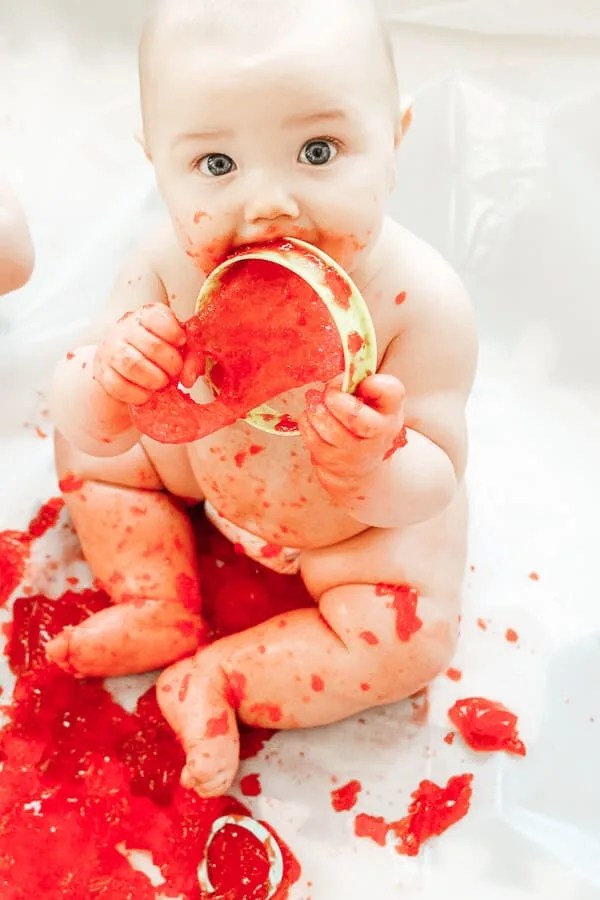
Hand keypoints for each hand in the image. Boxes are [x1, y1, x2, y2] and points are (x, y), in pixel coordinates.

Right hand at [93, 304, 185, 404]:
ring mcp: (110, 350)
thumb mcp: (178, 351)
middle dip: (171, 364)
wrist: (123, 372)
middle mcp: (125, 329)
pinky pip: (119, 386)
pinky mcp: (102, 374)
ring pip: (133, 365)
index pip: (156, 316)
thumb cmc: (155, 357)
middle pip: (152, 345)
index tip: (181, 342)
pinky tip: (146, 394)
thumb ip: (191, 358)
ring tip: (161, 384)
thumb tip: (189, 377)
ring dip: (154, 380)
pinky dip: (138, 394)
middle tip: (174, 373)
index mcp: (146, 317)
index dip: (173, 332)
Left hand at [298, 374, 406, 494]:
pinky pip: (309, 433)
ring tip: (320, 405)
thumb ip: (368, 385)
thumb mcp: (379, 405)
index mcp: (391, 414)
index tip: (363, 383)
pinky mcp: (330, 461)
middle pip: (352, 412)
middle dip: (334, 396)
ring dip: (316, 408)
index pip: (391, 392)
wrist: (361, 466)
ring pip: (325, 422)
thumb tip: (344, 379)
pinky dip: (307, 421)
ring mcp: (352, 452)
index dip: (374, 383)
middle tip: (331, 392)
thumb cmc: (368, 424)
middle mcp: (377, 436)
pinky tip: (316, 420)